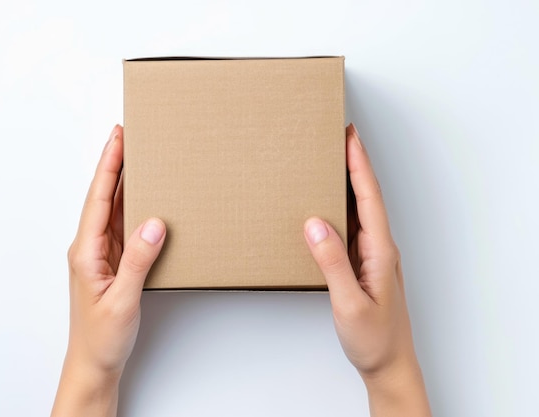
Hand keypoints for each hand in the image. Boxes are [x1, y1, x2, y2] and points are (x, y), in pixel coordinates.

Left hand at [51, 125, 165, 416]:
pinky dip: (133, 206)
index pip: (99, 198)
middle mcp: (91, 247)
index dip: (109, 165)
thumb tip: (154, 224)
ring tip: (138, 156)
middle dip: (115, 163)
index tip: (118, 137)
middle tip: (129, 134)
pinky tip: (144, 196)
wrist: (95, 363)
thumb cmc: (101, 337)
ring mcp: (102, 254)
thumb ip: (139, 261)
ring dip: (124, 182)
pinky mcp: (114, 263)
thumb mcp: (122, 300)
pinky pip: (124, 227)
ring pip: (114, 209)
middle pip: (104, 196)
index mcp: (86, 251)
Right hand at [304, 124, 430, 415]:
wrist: (389, 365)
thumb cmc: (374, 339)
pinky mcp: (362, 266)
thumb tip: (315, 225)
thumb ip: (333, 263)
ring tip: (331, 162)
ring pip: (359, 210)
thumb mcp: (350, 303)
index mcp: (380, 252)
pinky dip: (340, 209)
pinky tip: (327, 207)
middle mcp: (379, 248)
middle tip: (338, 137)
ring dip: (348, 184)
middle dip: (355, 164)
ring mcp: (371, 257)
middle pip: (367, 197)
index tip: (350, 137)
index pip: (369, 199)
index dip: (360, 165)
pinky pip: (350, 228)